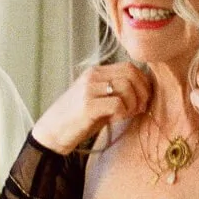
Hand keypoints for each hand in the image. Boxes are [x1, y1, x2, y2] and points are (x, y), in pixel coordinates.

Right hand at [30, 62, 151, 155]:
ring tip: (127, 114)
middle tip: (140, 108)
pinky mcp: (87, 105)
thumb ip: (116, 91)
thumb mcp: (98, 99)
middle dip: (142, 92)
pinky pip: (117, 103)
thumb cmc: (79, 118)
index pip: (129, 67)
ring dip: (133, 104)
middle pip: (130, 74)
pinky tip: (116, 119)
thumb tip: (145, 91)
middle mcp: (92, 76)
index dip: (143, 82)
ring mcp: (88, 89)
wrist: (53, 131)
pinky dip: (123, 113)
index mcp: (95, 72)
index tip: (144, 99)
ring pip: (126, 86)